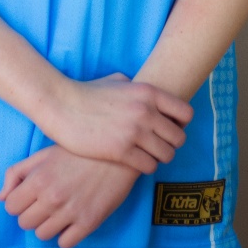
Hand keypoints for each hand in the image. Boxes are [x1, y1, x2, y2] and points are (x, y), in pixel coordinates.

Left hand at [0, 145, 140, 247]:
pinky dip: (66, 235)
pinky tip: (72, 220)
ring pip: (42, 235)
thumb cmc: (78, 152)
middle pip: (24, 223)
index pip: (10, 206)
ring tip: (58, 211)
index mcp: (38, 179)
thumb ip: (17, 173)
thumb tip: (1, 198)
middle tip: (44, 203)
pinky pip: (65, 243)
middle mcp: (52, 198)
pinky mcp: (89, 223)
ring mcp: (71, 212)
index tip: (29, 197)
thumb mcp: (44, 154)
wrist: (117, 155)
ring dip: (47, 225)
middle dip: (31, 214)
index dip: (18, 202)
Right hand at [44, 73, 191, 173]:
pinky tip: (134, 162)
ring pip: (167, 155)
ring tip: (147, 155)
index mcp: (148, 92)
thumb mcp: (115, 80)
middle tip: (158, 146)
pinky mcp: (122, 151)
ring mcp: (134, 132)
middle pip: (179, 138)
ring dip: (159, 157)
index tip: (170, 129)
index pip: (186, 113)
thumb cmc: (87, 93)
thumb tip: (141, 90)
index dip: (181, 124)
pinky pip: (149, 166)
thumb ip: (134, 86)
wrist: (62, 105)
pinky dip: (145, 166)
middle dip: (171, 144)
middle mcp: (146, 111)